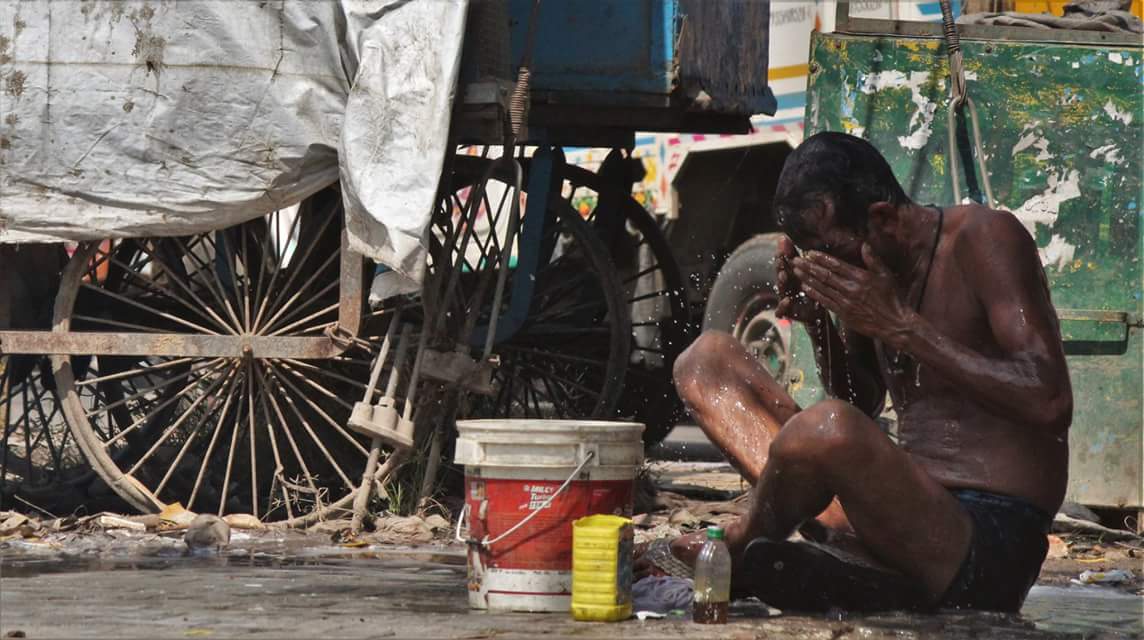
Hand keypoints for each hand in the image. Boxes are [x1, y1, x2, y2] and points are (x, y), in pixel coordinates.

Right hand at [774, 235, 824, 323]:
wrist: (815, 311)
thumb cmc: (809, 288)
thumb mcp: (803, 271)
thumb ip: (793, 256)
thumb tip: (783, 236)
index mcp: (790, 274)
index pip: (784, 261)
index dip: (782, 254)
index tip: (783, 244)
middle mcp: (786, 285)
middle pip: (781, 274)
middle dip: (781, 266)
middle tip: (782, 259)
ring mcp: (784, 298)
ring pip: (781, 289)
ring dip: (782, 282)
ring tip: (784, 275)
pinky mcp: (787, 312)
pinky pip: (781, 310)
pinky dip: (783, 306)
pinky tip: (787, 300)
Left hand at [791, 243, 916, 347]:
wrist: (894, 323)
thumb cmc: (892, 298)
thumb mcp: (886, 275)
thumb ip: (873, 260)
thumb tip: (864, 244)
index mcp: (861, 277)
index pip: (836, 265)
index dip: (821, 258)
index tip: (809, 253)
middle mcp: (851, 288)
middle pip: (825, 275)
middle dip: (809, 267)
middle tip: (796, 260)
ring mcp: (846, 302)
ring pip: (822, 288)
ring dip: (807, 279)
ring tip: (796, 271)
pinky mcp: (843, 313)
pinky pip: (825, 302)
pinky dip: (814, 294)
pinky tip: (805, 287)